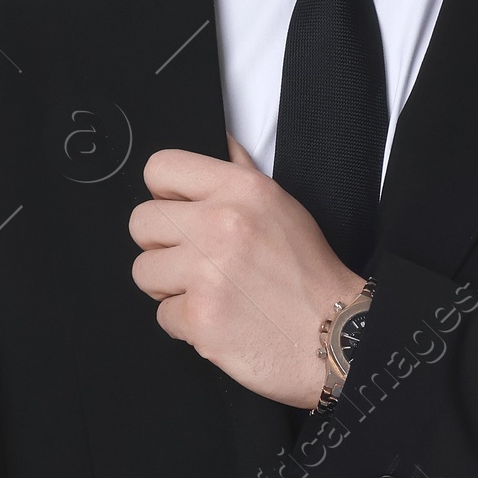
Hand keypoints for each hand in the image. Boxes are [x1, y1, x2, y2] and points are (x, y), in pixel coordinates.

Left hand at [129, 136, 365, 407]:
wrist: (337, 335)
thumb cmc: (310, 276)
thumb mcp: (281, 206)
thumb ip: (240, 174)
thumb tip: (218, 142)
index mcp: (241, 190)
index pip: (160, 169)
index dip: (164, 195)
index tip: (178, 213)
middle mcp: (221, 224)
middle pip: (141, 222)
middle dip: (161, 246)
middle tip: (192, 262)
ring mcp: (207, 273)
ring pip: (143, 271)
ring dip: (169, 287)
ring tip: (209, 293)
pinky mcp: (200, 317)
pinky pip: (162, 315)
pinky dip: (186, 324)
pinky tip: (220, 320)